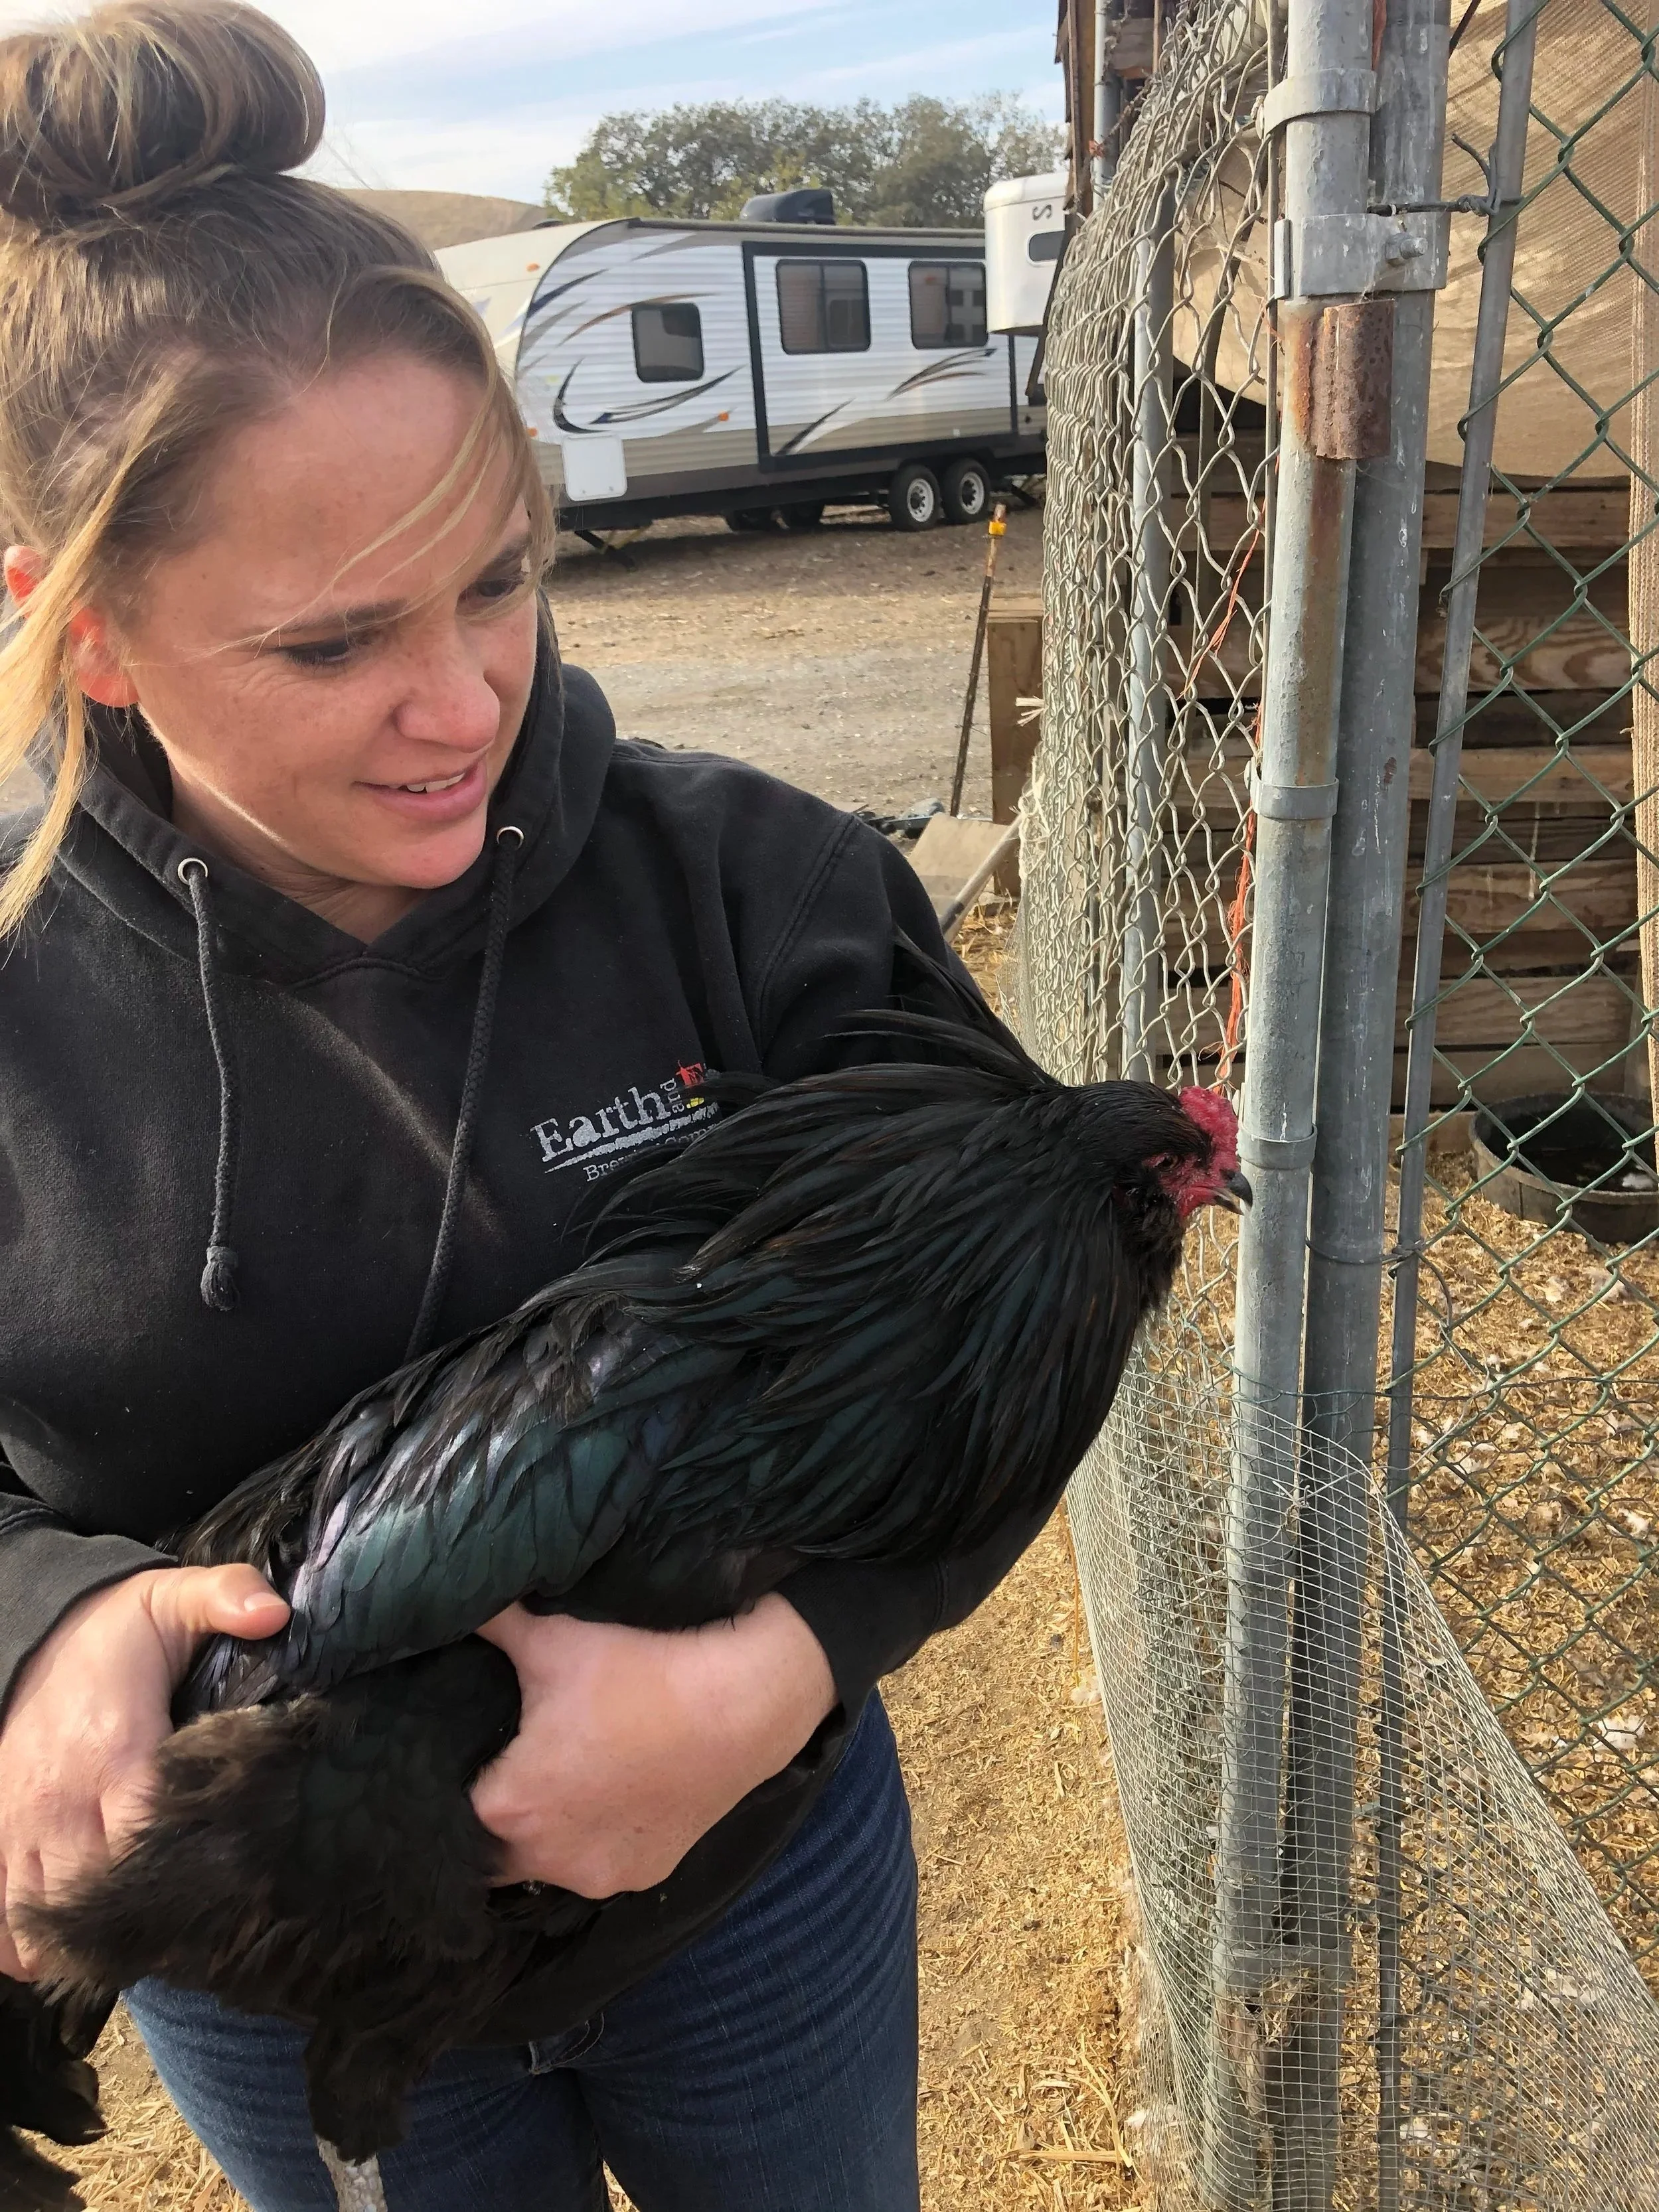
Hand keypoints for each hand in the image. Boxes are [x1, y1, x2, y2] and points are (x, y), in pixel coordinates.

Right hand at [0, 1565, 288, 1977]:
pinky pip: (4, 1929)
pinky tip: (80, 1943)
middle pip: (104, 1894)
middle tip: (206, 1928)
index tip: (234, 1881)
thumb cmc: (116, 1631)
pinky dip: (32, 1949)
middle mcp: (59, 1802)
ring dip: (95, 1942)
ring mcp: (20, 1830)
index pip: (149, 1833)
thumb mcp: (173, 1599)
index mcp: (114, 1749)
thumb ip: (225, 1596)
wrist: (34, 1637)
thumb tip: (275, 1612)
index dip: (192, 1867)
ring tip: (151, 1943)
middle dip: (154, 1918)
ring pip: (46, 1924)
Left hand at [472, 1595, 836, 1896]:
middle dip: (498, 1814)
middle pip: (493, 1851)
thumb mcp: (555, 1639)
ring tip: (565, 1779)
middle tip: (512, 1765)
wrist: (741, 1705)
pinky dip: (599, 1839)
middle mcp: (545, 1859)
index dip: (459, 1776)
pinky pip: (601, 1864)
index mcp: (509, 1807)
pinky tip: (613, 1795)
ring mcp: (598, 1875)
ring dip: (548, 1833)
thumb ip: (494, 1623)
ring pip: (547, 1864)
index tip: (473, 1753)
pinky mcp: (645, 1876)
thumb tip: (449, 1593)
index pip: (451, 1809)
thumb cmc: (640, 1673)